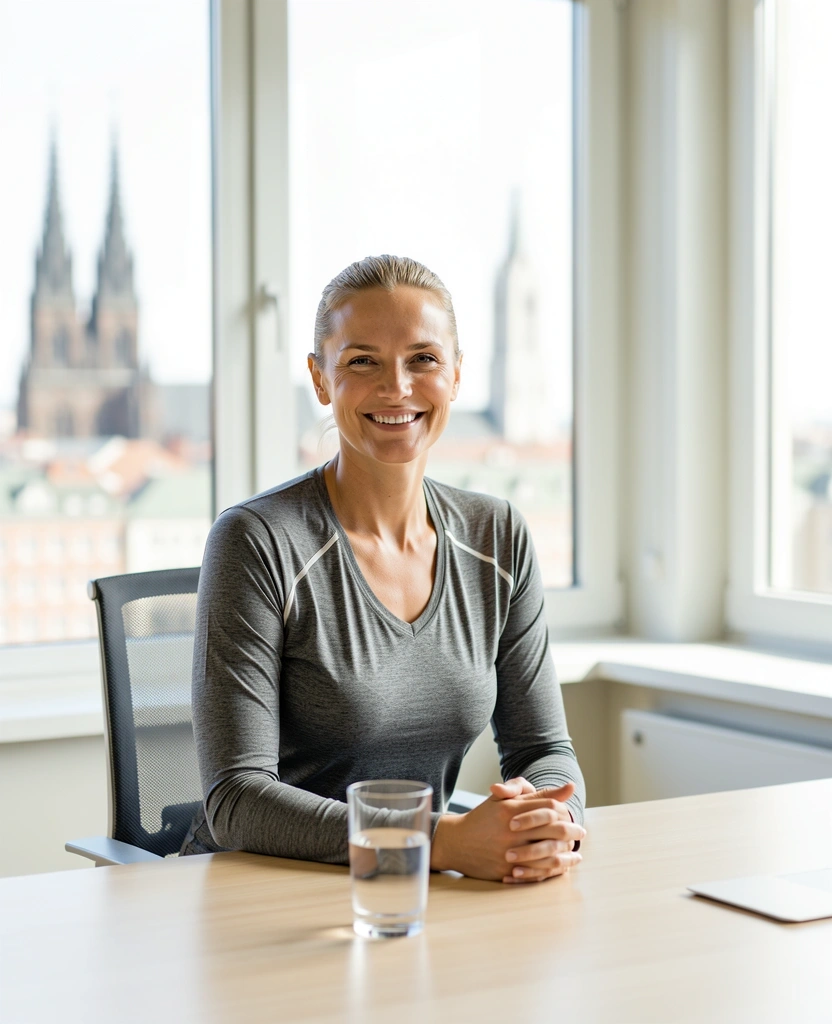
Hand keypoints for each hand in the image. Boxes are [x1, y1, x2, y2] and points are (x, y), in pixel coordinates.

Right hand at [431, 779, 583, 882]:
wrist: (456, 841)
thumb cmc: (484, 817)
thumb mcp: (505, 799)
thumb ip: (537, 794)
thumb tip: (569, 787)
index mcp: (511, 809)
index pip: (548, 808)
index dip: (565, 812)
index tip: (574, 817)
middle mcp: (510, 830)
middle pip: (552, 830)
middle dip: (571, 832)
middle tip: (580, 833)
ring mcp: (508, 852)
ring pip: (548, 854)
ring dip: (566, 854)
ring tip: (575, 853)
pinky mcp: (505, 870)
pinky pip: (535, 872)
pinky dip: (552, 870)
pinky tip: (561, 868)